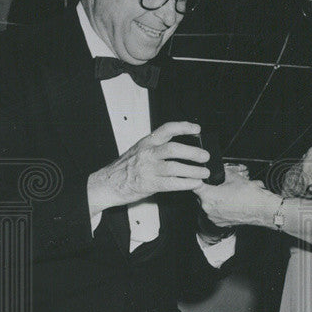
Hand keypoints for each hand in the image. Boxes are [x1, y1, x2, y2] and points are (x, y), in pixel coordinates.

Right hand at [88, 121, 209, 215]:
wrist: (107, 184)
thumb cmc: (124, 168)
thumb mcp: (139, 151)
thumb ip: (157, 148)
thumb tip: (183, 150)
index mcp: (146, 142)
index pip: (166, 129)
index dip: (183, 127)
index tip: (197, 128)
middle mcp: (147, 153)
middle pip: (174, 148)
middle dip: (193, 152)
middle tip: (205, 156)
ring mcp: (148, 169)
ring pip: (175, 167)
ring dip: (193, 170)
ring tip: (204, 172)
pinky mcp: (149, 184)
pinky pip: (172, 183)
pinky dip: (186, 183)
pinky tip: (195, 184)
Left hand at [195, 164, 280, 227]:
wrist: (262, 209)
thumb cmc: (250, 195)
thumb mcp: (234, 177)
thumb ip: (222, 173)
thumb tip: (219, 171)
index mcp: (208, 196)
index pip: (194, 185)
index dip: (197, 179)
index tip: (198, 178)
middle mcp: (207, 209)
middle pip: (201, 196)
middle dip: (208, 190)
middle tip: (218, 186)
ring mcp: (213, 217)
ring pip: (208, 205)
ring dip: (214, 200)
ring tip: (227, 196)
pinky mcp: (219, 223)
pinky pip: (214, 213)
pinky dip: (220, 208)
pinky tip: (230, 204)